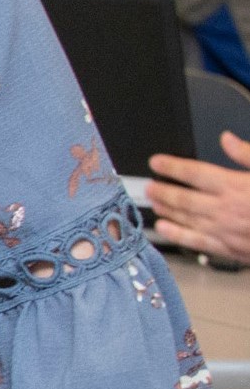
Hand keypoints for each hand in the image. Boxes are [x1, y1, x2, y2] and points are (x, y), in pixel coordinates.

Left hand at [146, 134, 249, 262]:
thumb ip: (248, 155)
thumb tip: (228, 139)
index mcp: (236, 186)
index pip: (194, 173)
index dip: (172, 167)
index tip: (157, 163)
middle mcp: (226, 209)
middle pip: (184, 198)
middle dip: (163, 190)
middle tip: (147, 185)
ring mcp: (225, 230)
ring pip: (186, 219)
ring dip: (166, 210)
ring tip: (152, 202)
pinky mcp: (229, 249)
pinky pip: (197, 241)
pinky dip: (177, 235)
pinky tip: (164, 229)